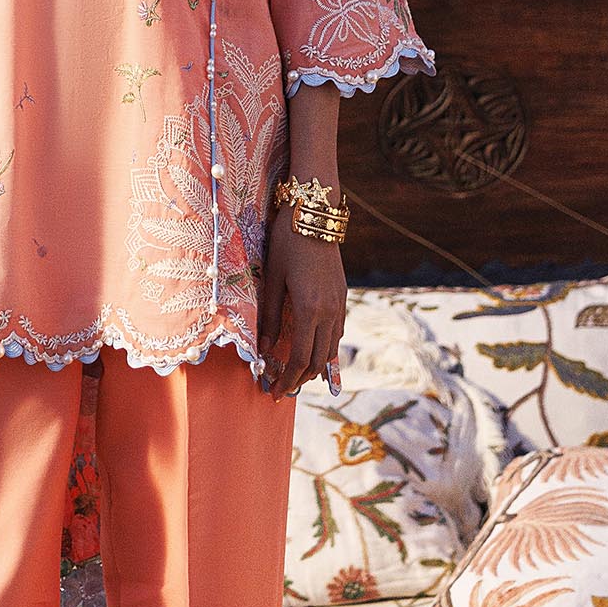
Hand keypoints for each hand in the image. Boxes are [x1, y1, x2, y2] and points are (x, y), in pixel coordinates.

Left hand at [256, 207, 345, 398]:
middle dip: (299, 379)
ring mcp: (339, 304)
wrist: (315, 214)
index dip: (286, 379)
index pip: (299, 359)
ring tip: (294, 375)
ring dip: (313, 366)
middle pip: (317, 360)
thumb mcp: (271, 280)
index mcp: (309, 309)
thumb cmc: (286, 243)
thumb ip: (270, 317)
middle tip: (281, 389)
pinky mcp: (342, 296)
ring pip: (330, 348)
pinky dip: (324, 348)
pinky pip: (336, 332)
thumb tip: (265, 349)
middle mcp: (329, 311)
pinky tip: (311, 350)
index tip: (273, 392)